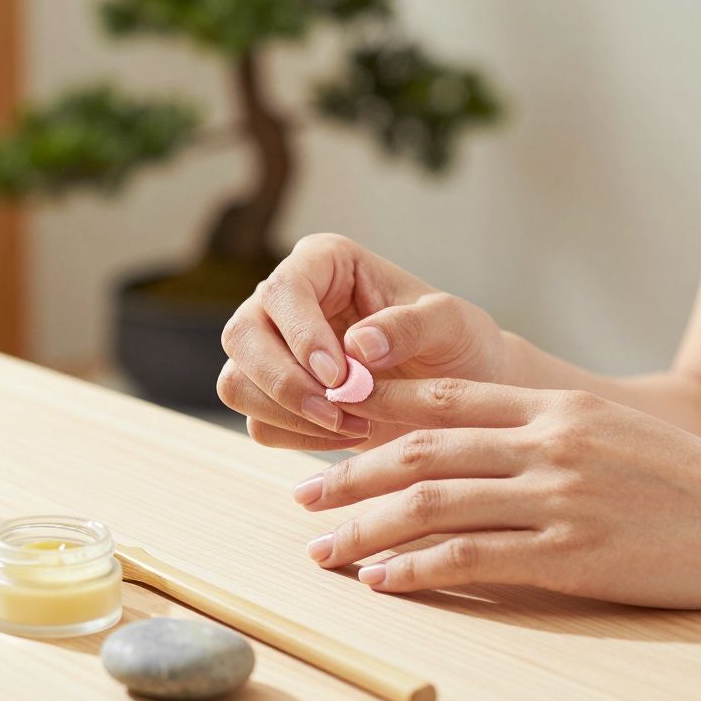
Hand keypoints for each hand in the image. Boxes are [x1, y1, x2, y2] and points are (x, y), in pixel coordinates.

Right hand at [218, 233, 515, 451]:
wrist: (463, 391)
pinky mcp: (273, 398)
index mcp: (323, 263)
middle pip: (242, 335)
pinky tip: (348, 436)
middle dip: (284, 382)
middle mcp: (285, 303)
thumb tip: (358, 344)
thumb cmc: (456, 345)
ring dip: (289, 414)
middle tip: (337, 412)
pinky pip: (259, 423)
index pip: (283, 290)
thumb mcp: (451, 325)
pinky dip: (298, 437)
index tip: (339, 376)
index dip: (302, 334)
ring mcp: (272, 351)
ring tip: (354, 425)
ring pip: (238, 383)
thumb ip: (411, 325)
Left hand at [293, 378, 700, 609]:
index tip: (328, 426)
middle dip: (349, 473)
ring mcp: (553, 496)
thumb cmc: (685, 478)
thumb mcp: (607, 430)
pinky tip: (380, 580)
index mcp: (549, 405)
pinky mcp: (568, 553)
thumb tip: (470, 443)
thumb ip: (537, 428)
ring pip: (429, 504)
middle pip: (418, 450)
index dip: (373, 411)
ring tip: (322, 547)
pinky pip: (470, 560)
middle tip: (305, 494)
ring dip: (363, 527)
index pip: (439, 397)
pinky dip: (414, 570)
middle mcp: (541, 441)